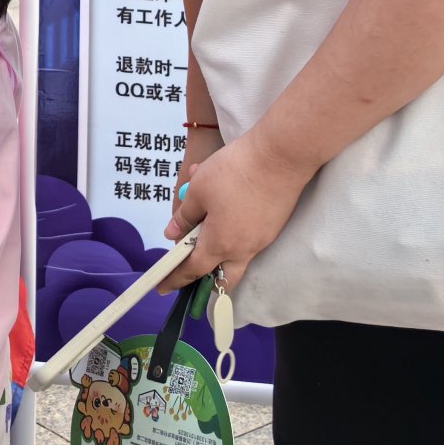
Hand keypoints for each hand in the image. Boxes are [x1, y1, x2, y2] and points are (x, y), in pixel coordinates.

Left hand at [163, 127, 314, 293]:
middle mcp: (244, 249)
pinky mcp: (272, 226)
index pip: (194, 270)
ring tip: (201, 217)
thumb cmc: (234, 172)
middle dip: (203, 277)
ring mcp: (262, 239)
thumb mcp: (198, 190)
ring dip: (215, 245)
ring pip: (235, 255)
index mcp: (221, 244)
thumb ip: (184, 217)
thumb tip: (172, 235)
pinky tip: (221, 201)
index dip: (176, 279)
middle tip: (187, 268)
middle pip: (222, 276)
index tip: (163, 287)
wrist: (280, 157)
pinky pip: (247, 239)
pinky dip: (230, 229)